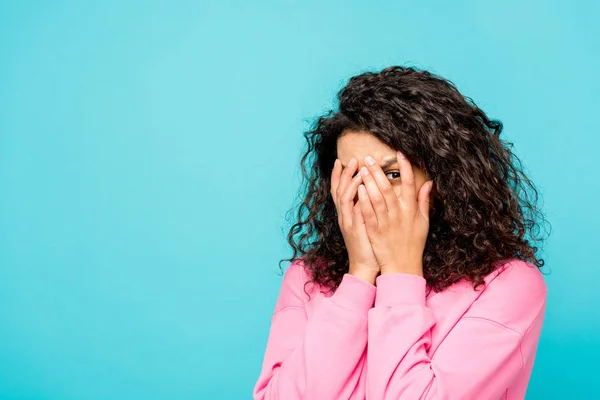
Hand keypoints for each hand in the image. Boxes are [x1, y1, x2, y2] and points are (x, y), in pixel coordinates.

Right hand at [331, 157, 379, 284]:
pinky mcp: (352, 227)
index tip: (347, 161)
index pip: (340, 190)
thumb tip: (375, 194)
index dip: (341, 176)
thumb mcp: (367, 225)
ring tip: (357, 166)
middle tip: (354, 159)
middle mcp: (344, 215)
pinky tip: (359, 184)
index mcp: (347, 214)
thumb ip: (369, 209)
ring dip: (349, 179)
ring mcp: (347, 220)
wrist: (365, 266)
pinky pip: (350, 208)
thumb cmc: (370, 246)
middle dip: (345, 173)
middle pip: (338, 188)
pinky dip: (353, 194)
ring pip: (343, 194)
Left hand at [356, 151, 433, 275]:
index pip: (410, 185)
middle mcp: (399, 215)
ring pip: (377, 199)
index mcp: (411, 211)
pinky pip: (368, 213)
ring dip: (370, 182)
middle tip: (370, 158)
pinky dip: (364, 201)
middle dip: (379, 172)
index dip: (405, 168)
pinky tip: (359, 188)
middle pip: (389, 189)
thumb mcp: (423, 222)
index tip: (399, 154)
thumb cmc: (413, 243)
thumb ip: (424, 201)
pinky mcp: (375, 231)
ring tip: (362, 169)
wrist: (403, 265)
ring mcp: (386, 223)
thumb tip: (429, 183)